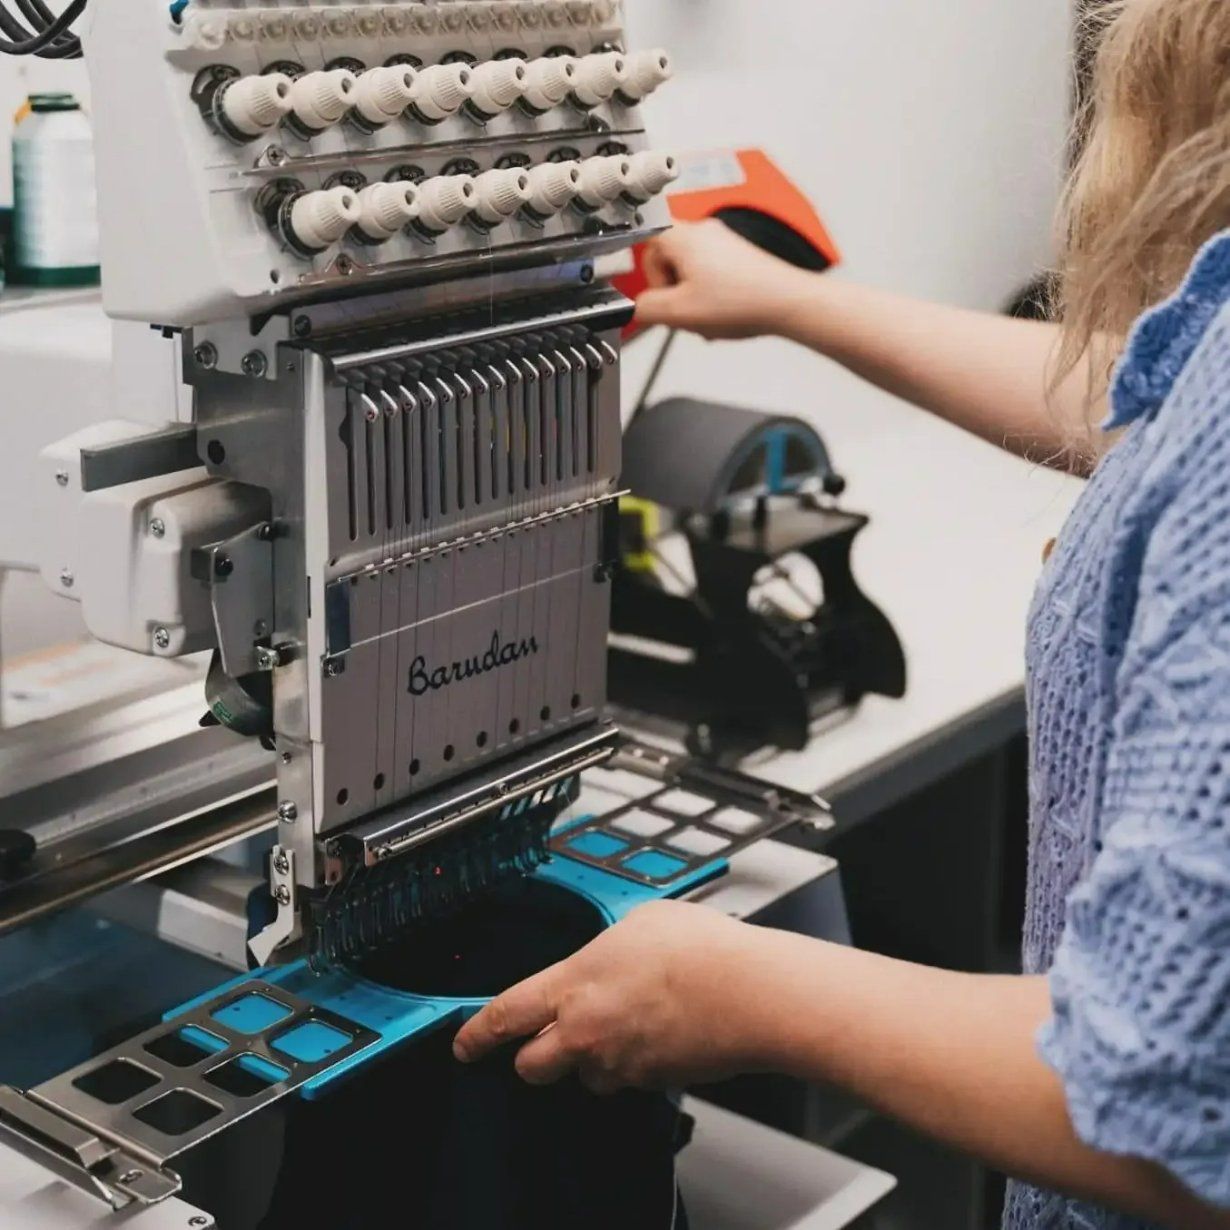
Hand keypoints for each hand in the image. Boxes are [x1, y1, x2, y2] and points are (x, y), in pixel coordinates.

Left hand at [452, 900, 769, 1093]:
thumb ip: (606, 945)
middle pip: (532, 1066)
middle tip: (548, 1039)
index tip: (465, 1045)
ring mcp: (620, 1062)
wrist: (749, 992)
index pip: (505, 1016)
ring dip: (594, 1058)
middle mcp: (587, 1032)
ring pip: (586, 1076)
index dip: (477, 1035)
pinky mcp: (652, 1081)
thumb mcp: (639, 920)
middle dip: (534, 1056)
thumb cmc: (700, 951)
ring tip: (628, 1023)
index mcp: (574, 984)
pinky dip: (635, 1062)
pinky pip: (629, 1078)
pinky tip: (659, 1032)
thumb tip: (606, 953)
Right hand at [635, 219, 812, 339]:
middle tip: (685, 311)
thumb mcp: (679, 313)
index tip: (659, 295)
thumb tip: (634, 308)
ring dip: (691, 297)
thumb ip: (645, 308)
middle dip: (672, 291)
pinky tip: (721, 313)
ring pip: (689, 270)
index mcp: (683, 236)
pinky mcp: (738, 256)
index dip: (647, 274)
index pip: (644, 242)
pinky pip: (710, 274)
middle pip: (668, 260)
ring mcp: (723, 242)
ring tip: (707, 315)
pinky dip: (710, 295)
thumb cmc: (743, 301)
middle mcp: (703, 231)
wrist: (786, 303)